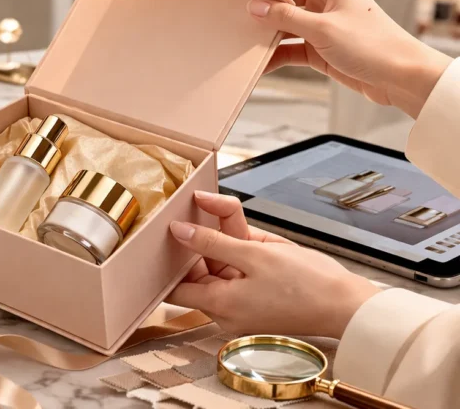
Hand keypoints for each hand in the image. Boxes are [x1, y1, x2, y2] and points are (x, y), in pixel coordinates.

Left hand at [168, 191, 379, 338]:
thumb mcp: (255, 254)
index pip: (173, 288)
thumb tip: (178, 231)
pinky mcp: (258, 289)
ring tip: (220, 203)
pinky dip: (239, 241)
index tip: (162, 234)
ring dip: (222, 232)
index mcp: (219, 305)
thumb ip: (212, 242)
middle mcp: (226, 307)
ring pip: (220, 259)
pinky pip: (240, 263)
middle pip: (199, 267)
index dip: (164, 261)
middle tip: (196, 205)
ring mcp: (242, 299)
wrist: (349, 304)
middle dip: (199, 236)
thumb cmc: (307, 286)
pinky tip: (237, 218)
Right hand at [249, 0, 452, 118]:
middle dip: (258, 0)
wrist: (401, 77)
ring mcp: (319, 22)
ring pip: (282, 20)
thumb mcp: (323, 29)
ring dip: (264, 30)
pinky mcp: (318, 45)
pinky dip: (273, 53)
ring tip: (240, 37)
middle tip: (231, 6)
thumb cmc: (373, 45)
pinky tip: (257, 62)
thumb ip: (286, 17)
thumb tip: (255, 7)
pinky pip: (288, 45)